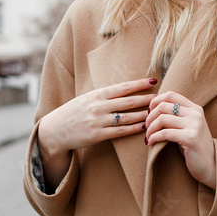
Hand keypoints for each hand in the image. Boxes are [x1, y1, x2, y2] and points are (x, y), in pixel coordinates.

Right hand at [39, 76, 156, 155]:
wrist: (55, 129)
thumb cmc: (73, 112)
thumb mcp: (87, 98)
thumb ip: (104, 96)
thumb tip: (125, 90)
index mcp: (97, 94)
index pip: (123, 87)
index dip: (139, 84)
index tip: (153, 81)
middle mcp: (99, 106)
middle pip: (128, 101)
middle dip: (146, 99)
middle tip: (161, 97)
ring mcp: (98, 121)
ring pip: (127, 117)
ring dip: (143, 115)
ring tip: (156, 113)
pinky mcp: (98, 134)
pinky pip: (120, 132)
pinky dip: (134, 129)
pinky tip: (144, 127)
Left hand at [146, 91, 215, 187]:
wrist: (210, 165)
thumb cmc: (194, 147)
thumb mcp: (188, 127)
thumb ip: (176, 116)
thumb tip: (153, 109)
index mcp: (195, 108)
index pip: (171, 95)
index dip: (155, 101)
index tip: (149, 112)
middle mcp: (195, 114)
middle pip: (164, 106)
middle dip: (150, 116)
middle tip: (146, 127)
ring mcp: (194, 125)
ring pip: (162, 119)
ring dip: (150, 128)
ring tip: (148, 136)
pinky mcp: (190, 138)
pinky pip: (164, 133)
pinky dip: (154, 137)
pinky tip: (150, 142)